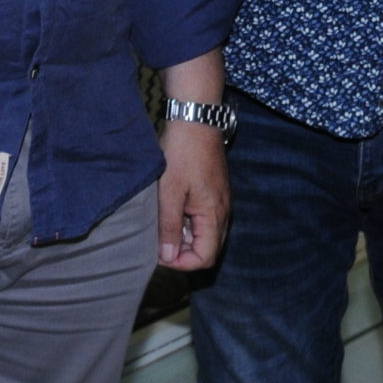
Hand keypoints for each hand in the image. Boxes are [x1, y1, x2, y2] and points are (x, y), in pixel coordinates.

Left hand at [157, 117, 230, 270]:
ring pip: (207, 234)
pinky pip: (206, 218)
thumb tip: (168, 257)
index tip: (159, 254)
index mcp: (214, 215)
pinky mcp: (215, 191)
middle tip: (159, 242)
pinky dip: (189, 222)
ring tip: (164, 224)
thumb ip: (169, 227)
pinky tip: (173, 209)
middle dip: (183, 252)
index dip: (182, 264)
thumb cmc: (181, 154)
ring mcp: (221, 201)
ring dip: (186, 237)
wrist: (195, 119)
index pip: (205, 258)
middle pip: (209, 249)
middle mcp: (223, 211)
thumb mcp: (169, 192)